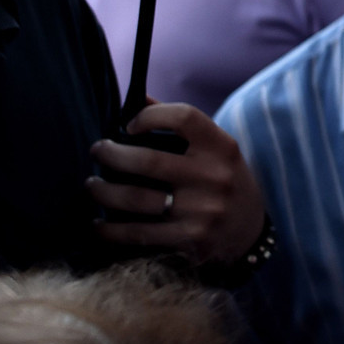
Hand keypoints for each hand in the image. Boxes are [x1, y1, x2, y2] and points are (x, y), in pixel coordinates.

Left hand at [88, 102, 265, 263]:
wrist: (250, 234)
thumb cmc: (223, 183)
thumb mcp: (216, 152)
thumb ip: (180, 128)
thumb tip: (136, 102)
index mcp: (222, 148)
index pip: (183, 117)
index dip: (149, 116)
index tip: (129, 125)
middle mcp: (214, 178)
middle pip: (147, 161)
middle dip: (110, 155)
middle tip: (98, 152)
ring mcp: (202, 212)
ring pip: (135, 199)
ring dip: (103, 191)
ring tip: (92, 186)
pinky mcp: (190, 242)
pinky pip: (137, 234)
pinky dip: (110, 230)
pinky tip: (99, 224)